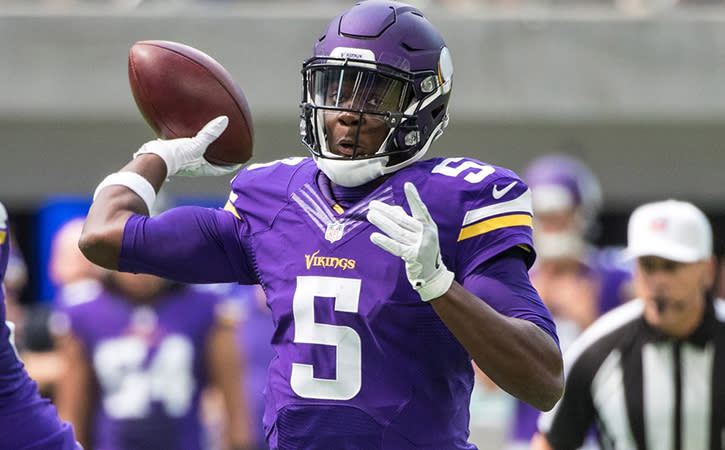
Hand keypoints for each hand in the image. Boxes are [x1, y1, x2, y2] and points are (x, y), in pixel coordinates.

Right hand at [134, 116, 239, 176]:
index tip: (240, 160)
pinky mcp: (174, 154)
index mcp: (202, 168)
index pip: (222, 169)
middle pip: (211, 162)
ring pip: (198, 154)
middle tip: (228, 149)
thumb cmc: (176, 156)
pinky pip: (186, 146)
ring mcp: (183, 161)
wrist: (152, 158)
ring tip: (208, 138)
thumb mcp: (196, 144)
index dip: (232, 166)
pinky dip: (190, 139)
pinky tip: (186, 129)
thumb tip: (225, 120)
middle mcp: (194, 167)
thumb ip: (210, 133)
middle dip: (219, 157)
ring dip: (204, 148)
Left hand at [367, 182, 453, 300]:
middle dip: (386, 211)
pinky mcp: (413, 257)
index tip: (407, 185)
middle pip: (403, 220)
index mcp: (429, 226)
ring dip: (382, 222)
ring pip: (397, 232)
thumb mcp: (422, 234)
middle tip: (372, 204)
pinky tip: (374, 236)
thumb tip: (393, 209)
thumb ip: (409, 221)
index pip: (420, 209)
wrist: (433, 275)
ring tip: (370, 215)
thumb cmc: (425, 250)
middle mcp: (426, 234)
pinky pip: (396, 248)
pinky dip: (384, 242)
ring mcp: (420, 246)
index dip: (414, 197)